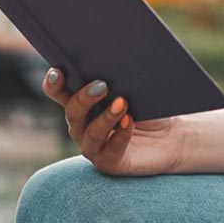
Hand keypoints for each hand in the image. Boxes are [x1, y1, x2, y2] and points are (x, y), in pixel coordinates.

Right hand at [42, 69, 182, 176]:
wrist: (170, 135)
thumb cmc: (147, 105)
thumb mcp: (133, 87)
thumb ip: (118, 77)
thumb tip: (113, 59)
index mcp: (81, 102)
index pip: (58, 91)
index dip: (53, 83)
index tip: (58, 72)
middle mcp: (81, 125)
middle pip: (73, 112)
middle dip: (84, 98)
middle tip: (103, 85)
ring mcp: (93, 146)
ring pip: (91, 133)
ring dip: (106, 117)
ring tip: (122, 103)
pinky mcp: (109, 163)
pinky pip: (110, 151)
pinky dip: (121, 135)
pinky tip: (129, 122)